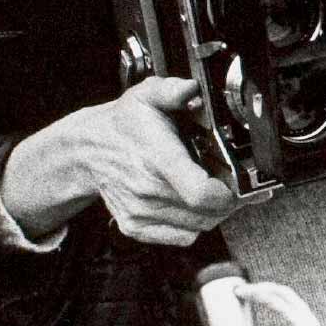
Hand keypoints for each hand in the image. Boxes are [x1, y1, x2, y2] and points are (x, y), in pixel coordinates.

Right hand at [0, 77, 235, 246]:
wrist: (89, 149)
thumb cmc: (123, 123)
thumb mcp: (147, 95)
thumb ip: (172, 90)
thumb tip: (191, 89)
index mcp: (157, 158)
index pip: (200, 193)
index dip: (227, 193)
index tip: (236, 181)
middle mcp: (148, 190)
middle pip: (207, 213)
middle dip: (229, 200)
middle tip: (232, 182)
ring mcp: (140, 212)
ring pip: (198, 227)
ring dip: (213, 212)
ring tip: (212, 189)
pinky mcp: (135, 227)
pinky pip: (181, 236)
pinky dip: (194, 224)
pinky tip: (191, 203)